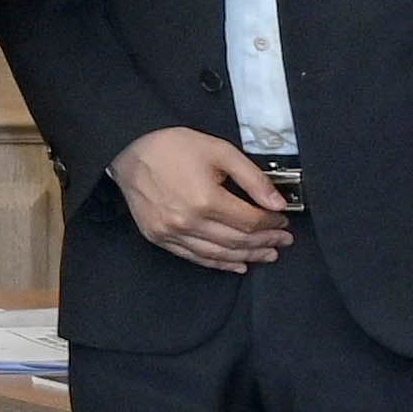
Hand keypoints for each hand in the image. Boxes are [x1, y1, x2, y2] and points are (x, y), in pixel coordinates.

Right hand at [108, 125, 292, 272]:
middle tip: (283, 240)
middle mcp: (187, 221)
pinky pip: (194, 257)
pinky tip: (236, 264)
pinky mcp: (158, 236)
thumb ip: (253, 178)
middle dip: (265, 241)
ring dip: (246, 257)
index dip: (272, 223)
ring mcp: (170, 232)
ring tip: (266, 255)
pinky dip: (218, 264)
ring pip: (218, 254)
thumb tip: (277, 203)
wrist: (129, 150)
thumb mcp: (220, 152)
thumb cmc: (172, 147)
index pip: (250, 221)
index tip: (283, 221)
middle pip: (237, 240)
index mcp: (205, 199)